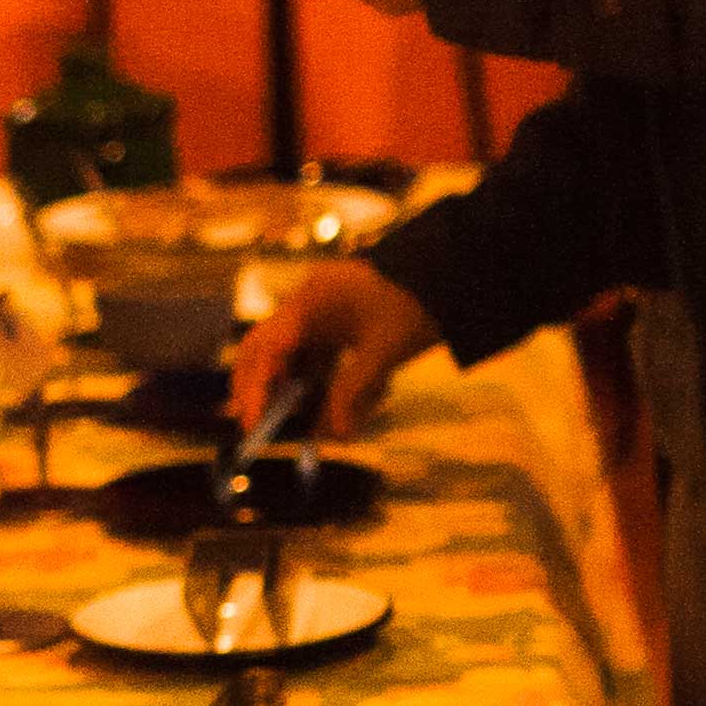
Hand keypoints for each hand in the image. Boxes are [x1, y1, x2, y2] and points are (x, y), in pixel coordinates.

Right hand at [229, 259, 437, 439]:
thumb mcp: (384, 351)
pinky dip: (321, 379)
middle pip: (265, 350)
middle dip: (262, 389)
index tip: (254, 425)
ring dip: (296, 388)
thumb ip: (353, 393)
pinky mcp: (339, 319)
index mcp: (309, 303)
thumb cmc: (415, 303)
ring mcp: (321, 310)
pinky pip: (317, 353)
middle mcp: (306, 304)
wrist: (452, 271)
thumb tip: (334, 435)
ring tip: (309, 422)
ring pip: (292, 355)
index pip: (265, 350)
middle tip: (260, 426)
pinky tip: (337, 405)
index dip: (254, 390)